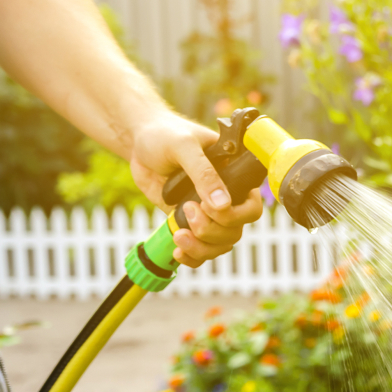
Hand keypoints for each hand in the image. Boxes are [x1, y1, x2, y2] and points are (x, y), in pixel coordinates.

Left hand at [129, 113, 263, 267]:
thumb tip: (222, 205)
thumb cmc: (165, 135)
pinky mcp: (189, 222)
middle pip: (235, 230)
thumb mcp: (184, 146)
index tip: (208, 207)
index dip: (235, 215)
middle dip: (212, 231)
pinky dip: (192, 256)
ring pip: (220, 244)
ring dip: (202, 247)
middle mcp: (226, 197)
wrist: (140, 142)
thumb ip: (204, 173)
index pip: (251, 207)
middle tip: (187, 210)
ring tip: (178, 235)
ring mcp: (208, 213)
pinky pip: (201, 249)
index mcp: (234, 176)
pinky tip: (178, 251)